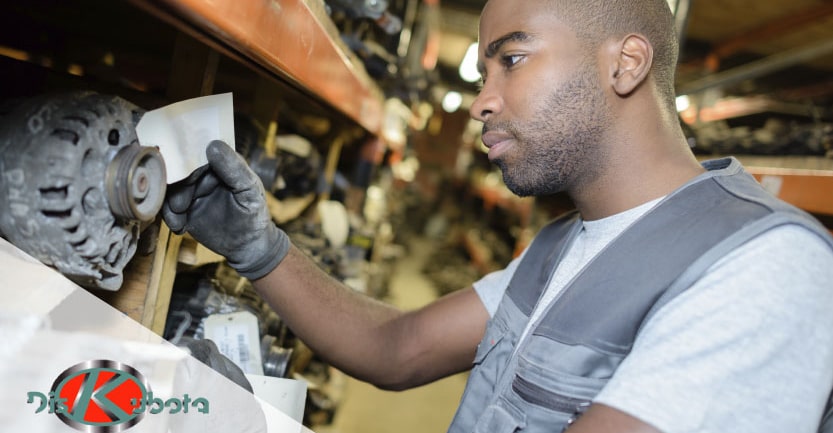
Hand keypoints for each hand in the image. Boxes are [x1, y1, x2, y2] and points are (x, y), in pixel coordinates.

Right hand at [162, 140, 289, 279]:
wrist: (249, 246)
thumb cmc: (255, 214)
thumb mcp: (249, 190)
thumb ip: (234, 169)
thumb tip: (213, 145)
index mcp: (221, 163)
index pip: (197, 154)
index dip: (185, 163)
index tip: (181, 174)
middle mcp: (204, 174)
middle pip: (179, 172)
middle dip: (176, 189)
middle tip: (181, 206)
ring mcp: (193, 191)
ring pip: (170, 189)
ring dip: (170, 205)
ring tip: (180, 221)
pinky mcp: (185, 209)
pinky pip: (168, 207)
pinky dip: (169, 217)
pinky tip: (180, 228)